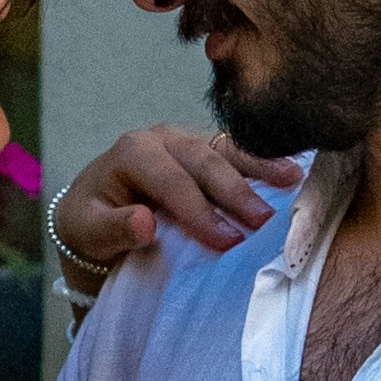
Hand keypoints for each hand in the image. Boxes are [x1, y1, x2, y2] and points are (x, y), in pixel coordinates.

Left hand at [47, 126, 303, 308]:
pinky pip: (236, 153)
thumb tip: (144, 223)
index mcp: (132, 152)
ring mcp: (186, 141)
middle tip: (263, 222)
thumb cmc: (89, 224)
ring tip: (292, 181)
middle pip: (203, 161)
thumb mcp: (88, 232)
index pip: (171, 180)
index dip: (199, 211)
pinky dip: (263, 163)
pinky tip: (291, 172)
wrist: (93, 213)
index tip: (226, 242)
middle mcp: (162, 138)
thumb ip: (114, 229)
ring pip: (225, 149)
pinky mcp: (205, 151)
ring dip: (260, 167)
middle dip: (235, 191)